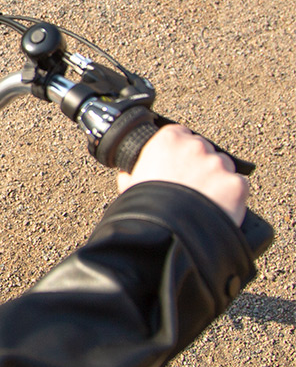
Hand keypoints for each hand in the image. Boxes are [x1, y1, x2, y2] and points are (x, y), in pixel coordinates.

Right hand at [117, 124, 247, 226]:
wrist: (168, 233)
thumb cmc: (146, 208)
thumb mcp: (130, 187)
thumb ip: (132, 174)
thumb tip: (127, 175)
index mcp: (168, 139)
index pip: (180, 134)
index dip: (178, 151)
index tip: (176, 164)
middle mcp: (196, 146)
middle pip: (204, 149)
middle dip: (199, 165)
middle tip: (189, 186)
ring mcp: (219, 164)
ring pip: (223, 166)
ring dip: (216, 179)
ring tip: (204, 201)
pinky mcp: (237, 184)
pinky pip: (238, 187)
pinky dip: (231, 197)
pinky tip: (218, 209)